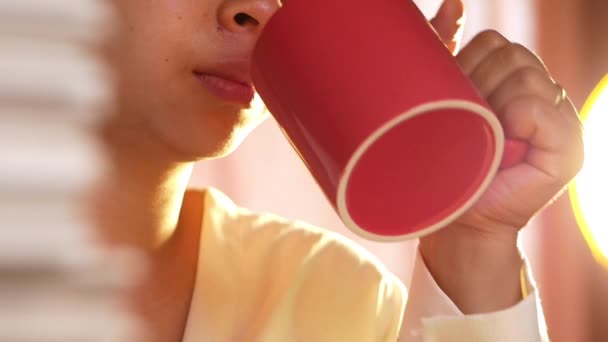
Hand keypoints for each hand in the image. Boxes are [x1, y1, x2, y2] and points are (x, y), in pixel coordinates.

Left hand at [419, 0, 583, 312]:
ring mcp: (559, 119)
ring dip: (493, 104)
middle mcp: (542, 93)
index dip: (464, 67)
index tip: (451, 101)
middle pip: (510, 54)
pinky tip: (505, 140)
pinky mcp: (568, 149)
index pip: (493, 43)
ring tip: (484, 137)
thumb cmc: (445, 163)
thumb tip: (454, 1)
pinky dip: (517, 119)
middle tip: (466, 123)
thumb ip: (450, 51)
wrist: (455, 219)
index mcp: (514, 80)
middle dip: (476, 86)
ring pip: (525, 75)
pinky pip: (541, 107)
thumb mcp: (442, 101)